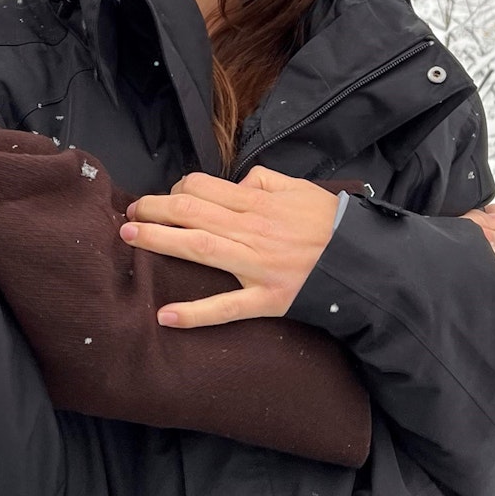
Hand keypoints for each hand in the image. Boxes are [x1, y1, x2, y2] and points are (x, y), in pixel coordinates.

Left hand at [120, 165, 338, 327]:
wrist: (365, 261)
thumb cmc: (331, 224)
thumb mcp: (301, 188)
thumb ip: (265, 180)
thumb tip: (238, 180)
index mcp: (259, 203)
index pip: (203, 188)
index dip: (175, 189)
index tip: (163, 197)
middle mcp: (252, 231)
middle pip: (191, 213)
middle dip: (154, 209)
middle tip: (129, 212)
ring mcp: (258, 267)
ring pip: (199, 248)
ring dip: (159, 241)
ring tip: (129, 236)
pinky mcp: (267, 299)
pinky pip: (227, 307)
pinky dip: (196, 313)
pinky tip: (166, 315)